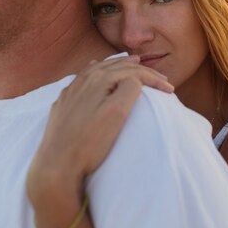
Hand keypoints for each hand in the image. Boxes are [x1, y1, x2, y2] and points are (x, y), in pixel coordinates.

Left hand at [27, 55, 172, 211]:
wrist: (56, 165)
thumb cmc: (89, 143)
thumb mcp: (116, 114)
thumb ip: (129, 89)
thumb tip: (133, 79)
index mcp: (98, 79)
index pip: (132, 72)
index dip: (154, 79)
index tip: (170, 90)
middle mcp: (83, 80)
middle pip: (116, 66)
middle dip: (140, 69)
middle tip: (159, 77)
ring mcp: (71, 91)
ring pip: (99, 68)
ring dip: (119, 65)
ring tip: (133, 62)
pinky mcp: (64, 103)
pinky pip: (85, 77)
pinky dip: (99, 71)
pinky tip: (98, 71)